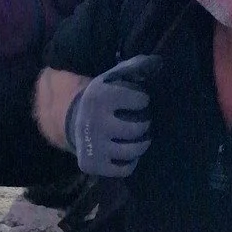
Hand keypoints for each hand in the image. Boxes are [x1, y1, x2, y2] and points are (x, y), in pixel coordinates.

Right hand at [63, 53, 158, 177]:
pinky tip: (126, 151)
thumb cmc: (102, 99)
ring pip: (133, 150)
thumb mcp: (112, 78)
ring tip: (138, 137)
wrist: (72, 122)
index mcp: (99, 97)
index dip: (142, 100)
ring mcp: (93, 146)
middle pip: (138, 128)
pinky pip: (125, 169)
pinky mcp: (92, 165)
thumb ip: (135, 67)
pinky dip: (130, 162)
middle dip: (144, 124)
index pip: (140, 100)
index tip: (138, 101)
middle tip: (141, 121)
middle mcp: (94, 122)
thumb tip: (158, 62)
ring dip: (141, 144)